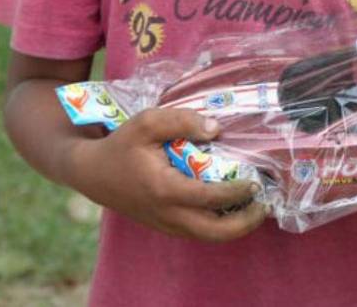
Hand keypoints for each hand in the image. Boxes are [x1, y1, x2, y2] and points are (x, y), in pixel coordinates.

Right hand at [68, 107, 267, 241]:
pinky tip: (230, 208)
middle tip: (263, 206)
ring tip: (254, 209)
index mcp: (164, 189)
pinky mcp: (164, 226)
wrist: (93, 173)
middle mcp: (167, 214)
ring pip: (208, 237)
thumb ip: (182, 120)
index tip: (255, 181)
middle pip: (215, 232)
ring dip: (234, 227)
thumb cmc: (121, 145)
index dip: (237, 192)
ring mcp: (165, 224)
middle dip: (245, 223)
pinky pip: (197, 233)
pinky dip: (218, 226)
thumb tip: (216, 129)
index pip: (210, 198)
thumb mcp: (147, 122)